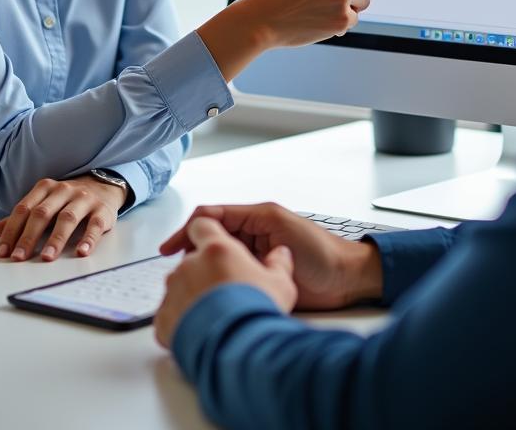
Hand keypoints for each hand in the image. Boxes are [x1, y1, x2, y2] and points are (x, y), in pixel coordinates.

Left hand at [0, 175, 126, 260]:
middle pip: (43, 213)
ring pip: (68, 218)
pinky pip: (95, 224)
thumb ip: (23, 217)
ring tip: (46, 257)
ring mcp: (85, 199)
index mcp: (46, 188)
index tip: (3, 252)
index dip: (12, 231)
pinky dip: (88, 239)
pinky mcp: (103, 210)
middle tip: (19, 257)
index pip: (24, 209)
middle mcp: (64, 190)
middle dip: (29, 237)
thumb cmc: (68, 200)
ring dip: (56, 239)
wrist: (103, 186)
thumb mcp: (45, 203)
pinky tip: (81, 252)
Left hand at [153, 216, 297, 347]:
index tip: (210, 242)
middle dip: (204, 271)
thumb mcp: (281, 283)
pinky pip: (170, 314)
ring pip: (180, 286)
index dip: (207, 231)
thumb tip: (281, 253)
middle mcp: (189, 265)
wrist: (236, 349)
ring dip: (192, 295)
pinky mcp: (163, 318)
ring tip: (214, 316)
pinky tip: (200, 332)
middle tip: (223, 292)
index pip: (202, 224)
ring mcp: (173, 291)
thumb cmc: (257, 312)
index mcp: (216, 249)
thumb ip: (278, 263)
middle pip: (192, 259)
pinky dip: (182, 320)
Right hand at [159, 203, 382, 311]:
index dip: (186, 231)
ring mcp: (255, 260)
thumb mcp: (279, 225)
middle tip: (181, 275)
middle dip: (192, 255)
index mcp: (255, 218)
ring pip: (217, 264)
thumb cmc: (322, 250)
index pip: (211, 217)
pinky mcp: (259, 282)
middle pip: (210, 242)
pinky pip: (231, 282)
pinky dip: (218, 287)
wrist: (347, 280)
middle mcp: (252, 238)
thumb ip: (247, 222)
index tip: (168, 249)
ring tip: (191, 288)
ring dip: (203, 273)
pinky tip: (211, 298)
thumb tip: (210, 229)